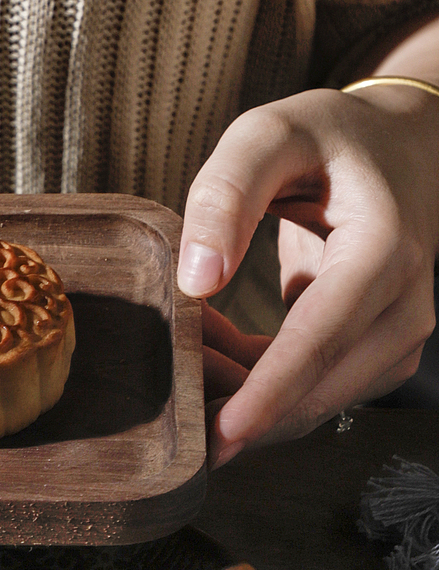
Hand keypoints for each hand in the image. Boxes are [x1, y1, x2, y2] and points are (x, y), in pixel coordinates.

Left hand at [177, 81, 438, 466]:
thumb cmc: (330, 137)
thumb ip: (227, 192)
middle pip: (318, 389)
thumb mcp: (270, 135)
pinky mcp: (377, 355)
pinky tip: (210, 343)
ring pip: (311, 403)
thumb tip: (197, 278)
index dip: (270, 393)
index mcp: (385, 252)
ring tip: (185, 343)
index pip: (322, 340)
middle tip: (165, 384)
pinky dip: (253, 383)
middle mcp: (405, 307)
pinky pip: (309, 393)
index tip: (223, 434)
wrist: (400, 147)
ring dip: (239, 392)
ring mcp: (397, 338)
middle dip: (238, 403)